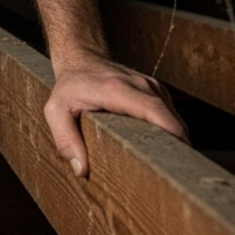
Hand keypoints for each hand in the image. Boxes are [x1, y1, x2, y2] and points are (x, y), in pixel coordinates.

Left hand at [43, 51, 188, 178]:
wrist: (81, 59)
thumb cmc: (69, 87)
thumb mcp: (56, 111)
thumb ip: (65, 139)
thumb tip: (81, 170)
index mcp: (118, 90)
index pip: (153, 110)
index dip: (171, 132)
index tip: (178, 158)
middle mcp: (141, 85)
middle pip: (171, 119)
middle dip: (177, 147)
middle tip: (170, 175)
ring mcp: (152, 86)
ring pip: (174, 118)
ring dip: (173, 141)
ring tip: (164, 166)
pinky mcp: (157, 90)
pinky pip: (170, 115)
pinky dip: (169, 132)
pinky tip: (159, 149)